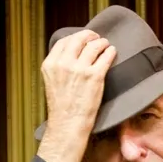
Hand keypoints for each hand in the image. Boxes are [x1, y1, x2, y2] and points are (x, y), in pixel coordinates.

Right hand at [38, 30, 115, 161]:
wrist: (68, 125)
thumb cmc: (62, 110)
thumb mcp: (52, 83)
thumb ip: (58, 68)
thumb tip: (71, 57)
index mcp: (50, 64)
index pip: (64, 41)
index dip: (75, 37)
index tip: (82, 39)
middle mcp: (64, 64)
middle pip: (79, 39)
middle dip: (89, 36)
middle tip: (96, 38)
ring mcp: (80, 69)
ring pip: (93, 46)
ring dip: (101, 43)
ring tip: (106, 45)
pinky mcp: (95, 76)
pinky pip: (105, 57)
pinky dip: (110, 52)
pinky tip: (112, 52)